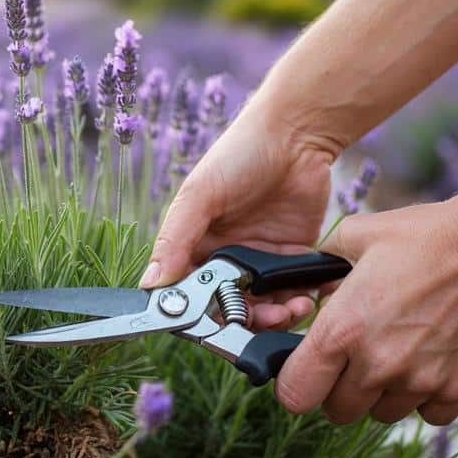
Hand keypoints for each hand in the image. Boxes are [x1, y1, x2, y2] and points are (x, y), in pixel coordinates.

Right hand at [142, 114, 335, 329]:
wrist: (297, 134)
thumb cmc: (240, 154)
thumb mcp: (199, 194)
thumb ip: (175, 240)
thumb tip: (150, 284)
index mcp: (195, 245)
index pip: (188, 293)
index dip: (199, 315)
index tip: (214, 323)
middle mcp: (226, 258)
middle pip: (228, 309)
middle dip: (245, 322)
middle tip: (263, 317)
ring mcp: (260, 260)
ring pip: (263, 308)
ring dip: (276, 318)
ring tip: (290, 309)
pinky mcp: (293, 258)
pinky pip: (294, 293)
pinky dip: (300, 303)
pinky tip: (307, 298)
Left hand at [278, 201, 457, 424]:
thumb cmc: (426, 236)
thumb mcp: (357, 235)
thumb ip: (323, 263)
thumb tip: (309, 282)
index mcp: (341, 330)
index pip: (294, 393)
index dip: (296, 384)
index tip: (309, 370)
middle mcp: (375, 364)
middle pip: (336, 411)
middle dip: (339, 389)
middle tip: (355, 359)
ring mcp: (418, 381)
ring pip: (381, 414)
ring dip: (382, 394)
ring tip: (398, 354)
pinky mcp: (457, 389)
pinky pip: (427, 415)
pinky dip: (426, 398)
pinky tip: (430, 365)